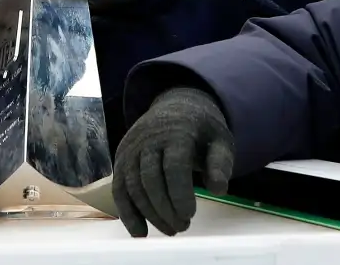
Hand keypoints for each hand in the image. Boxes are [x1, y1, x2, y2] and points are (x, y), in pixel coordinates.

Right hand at [113, 87, 234, 236]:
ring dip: (149, 214)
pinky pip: (119, 189)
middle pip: (151, 178)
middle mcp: (148, 139)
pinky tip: (140, 233)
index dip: (180, 192)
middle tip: (183, 227)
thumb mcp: (219, 140)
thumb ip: (220, 163)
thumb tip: (219, 189)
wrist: (175, 106)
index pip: (174, 165)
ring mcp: (131, 149)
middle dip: (165, 208)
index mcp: (176, 132)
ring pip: (133, 186)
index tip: (190, 215)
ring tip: (171, 229)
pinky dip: (127, 213)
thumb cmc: (201, 130)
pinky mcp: (121, 160)